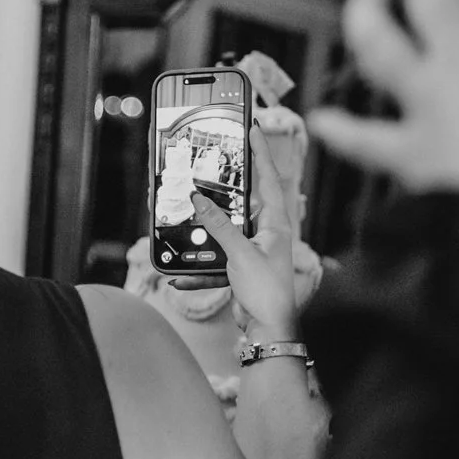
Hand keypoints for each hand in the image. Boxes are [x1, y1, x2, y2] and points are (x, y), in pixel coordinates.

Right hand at [175, 128, 299, 336]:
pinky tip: (182, 277)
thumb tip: (199, 200)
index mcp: (276, 224)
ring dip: (207, 231)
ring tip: (190, 217)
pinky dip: (200, 268)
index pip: (269, 178)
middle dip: (228, 186)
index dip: (261, 153)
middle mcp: (268, 233)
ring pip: (227, 231)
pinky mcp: (242, 267)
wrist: (269, 328)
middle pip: (246, 200)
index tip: (253, 129)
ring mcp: (255, 250)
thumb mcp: (240, 254)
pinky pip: (217, 261)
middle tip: (216, 163)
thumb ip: (219, 226)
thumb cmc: (267, 291)